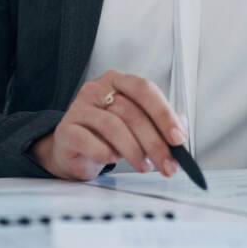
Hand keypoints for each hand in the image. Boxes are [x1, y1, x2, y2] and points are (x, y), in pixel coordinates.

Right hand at [30, 70, 186, 180]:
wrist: (73, 150)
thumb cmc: (106, 135)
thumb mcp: (136, 125)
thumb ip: (159, 123)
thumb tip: (181, 130)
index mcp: (117, 81)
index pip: (144, 89)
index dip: (163, 113)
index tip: (178, 138)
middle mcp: (97, 89)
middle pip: (131, 112)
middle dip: (154, 142)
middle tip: (167, 164)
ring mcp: (79, 108)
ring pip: (113, 126)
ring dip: (134, 151)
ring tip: (143, 166)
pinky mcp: (66, 130)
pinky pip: (88, 140)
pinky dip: (104, 153)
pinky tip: (112, 159)